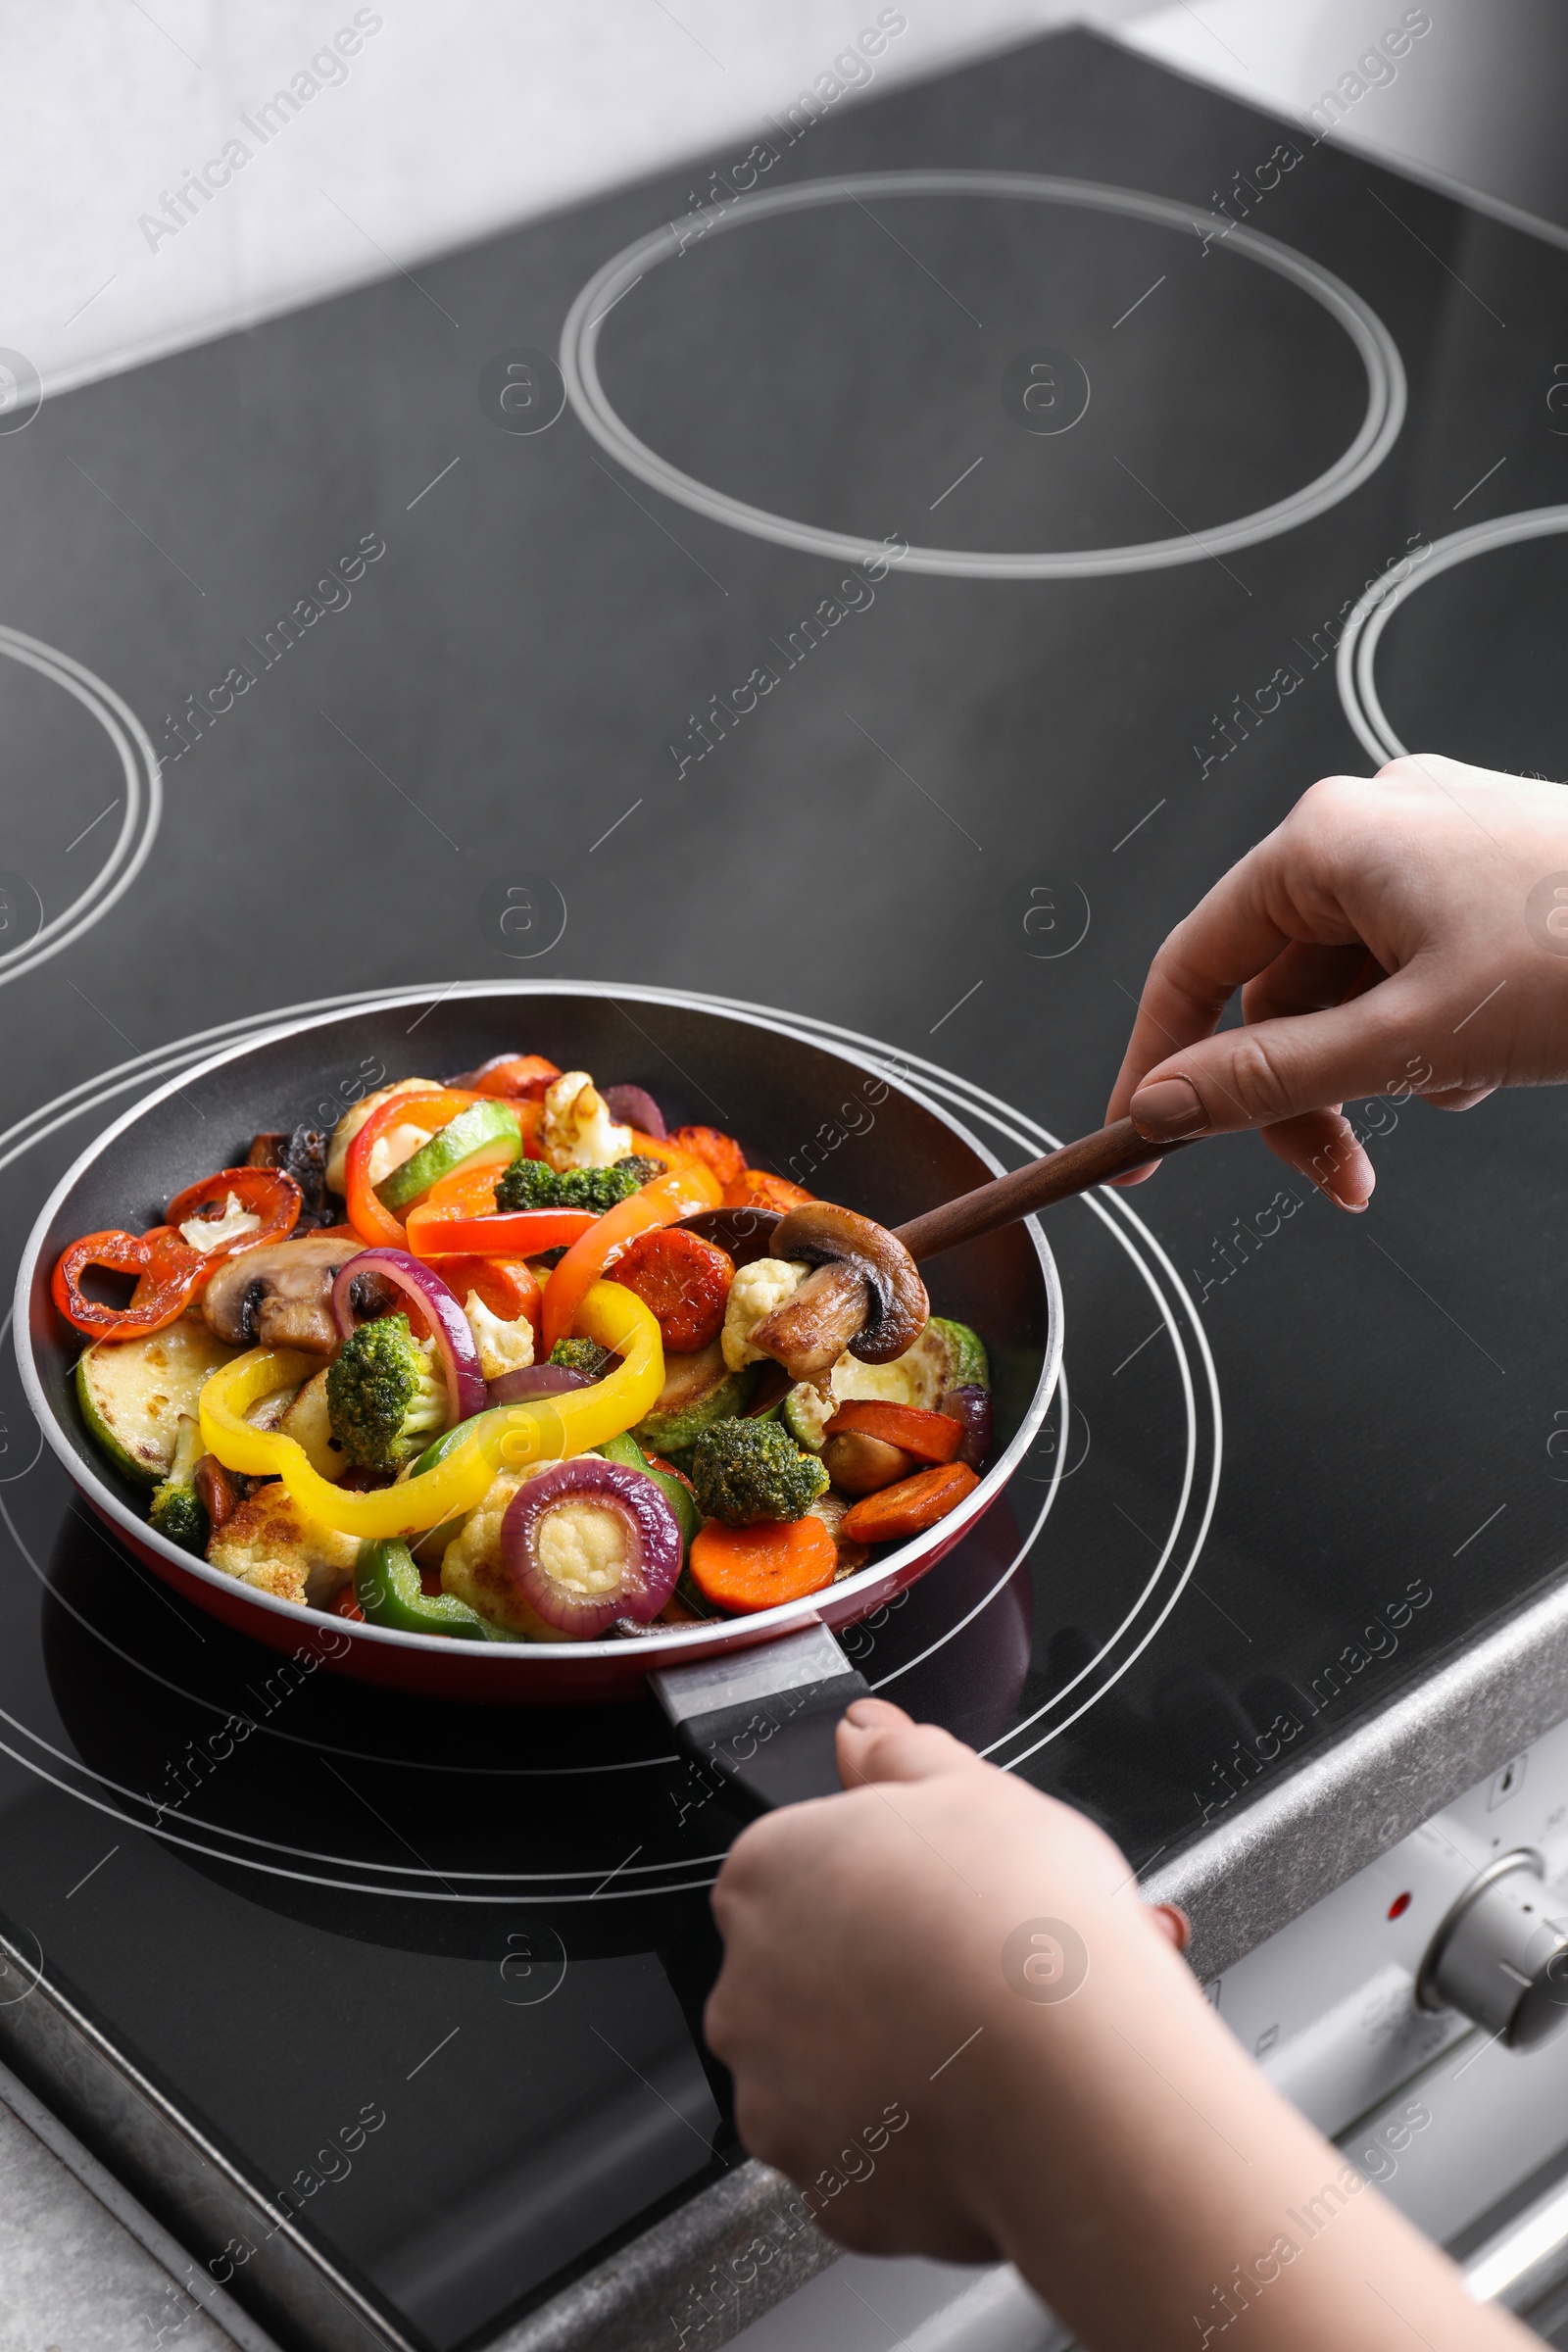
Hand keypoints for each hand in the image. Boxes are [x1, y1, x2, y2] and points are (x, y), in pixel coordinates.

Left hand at [706, 1696, 1207, 2268]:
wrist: (1071, 2084)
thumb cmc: (1022, 1931)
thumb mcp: (972, 1787)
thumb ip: (900, 1754)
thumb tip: (863, 1730)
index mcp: (769, 1874)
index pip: (804, 1862)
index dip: (887, 1876)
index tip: (942, 1889)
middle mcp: (748, 1989)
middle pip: (817, 1967)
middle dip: (894, 1966)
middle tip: (989, 1960)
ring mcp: (782, 2099)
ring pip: (841, 2067)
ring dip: (908, 2053)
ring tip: (1008, 2033)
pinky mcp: (834, 2191)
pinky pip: (877, 2157)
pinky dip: (927, 2140)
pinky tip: (995, 2106)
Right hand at [1105, 757, 1567, 1208]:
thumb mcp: (1411, 1041)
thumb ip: (1271, 1081)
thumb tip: (1168, 1107)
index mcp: (1329, 838)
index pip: (1194, 963)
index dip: (1158, 1063)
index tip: (1140, 1144)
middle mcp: (1372, 820)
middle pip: (1274, 983)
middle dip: (1297, 1089)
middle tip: (1333, 1174)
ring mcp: (1434, 840)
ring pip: (1346, 982)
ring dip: (1372, 1065)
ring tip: (1446, 1097)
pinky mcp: (1485, 869)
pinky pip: (1409, 963)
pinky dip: (1426, 1027)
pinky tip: (1486, 1059)